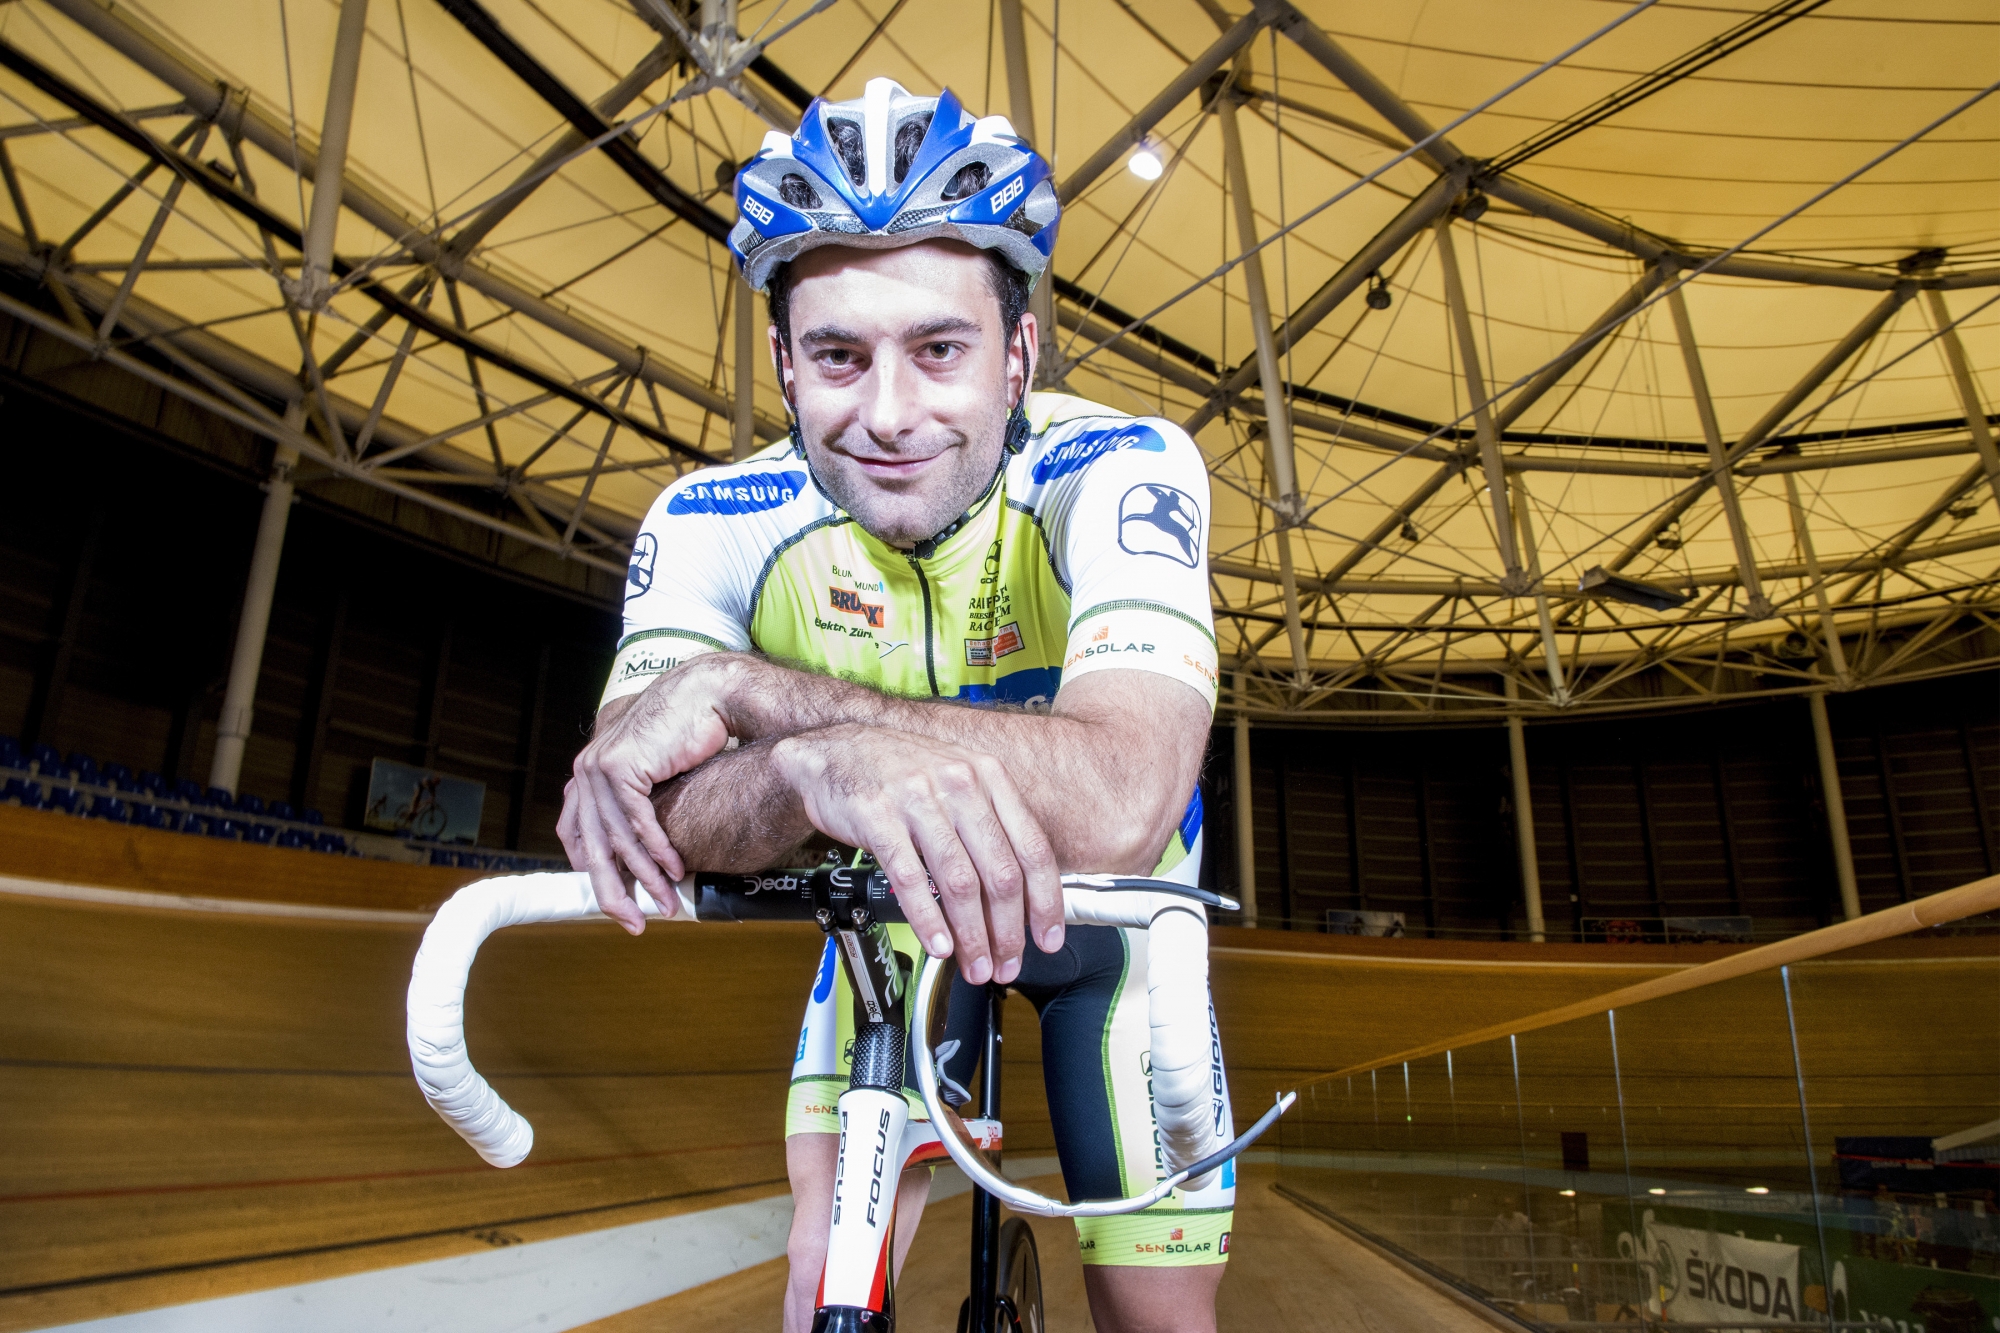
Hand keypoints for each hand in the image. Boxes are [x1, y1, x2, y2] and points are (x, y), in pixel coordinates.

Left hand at [559, 655, 747, 931]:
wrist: (708, 695)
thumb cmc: (686, 733)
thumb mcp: (654, 775)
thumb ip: (639, 802)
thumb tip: (640, 845)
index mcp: (588, 774)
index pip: (576, 836)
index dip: (594, 873)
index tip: (617, 900)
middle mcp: (586, 771)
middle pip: (591, 847)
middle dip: (613, 890)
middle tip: (632, 921)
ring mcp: (598, 767)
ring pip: (616, 839)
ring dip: (645, 876)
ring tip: (666, 900)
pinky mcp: (621, 766)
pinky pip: (637, 822)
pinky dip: (657, 850)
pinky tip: (675, 869)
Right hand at [772, 724, 1061, 983]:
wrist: (834, 749)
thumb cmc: (899, 772)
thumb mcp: (957, 780)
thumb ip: (989, 826)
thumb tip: (1019, 893)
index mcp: (989, 776)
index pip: (1033, 848)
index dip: (1045, 902)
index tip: (1047, 937)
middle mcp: (959, 784)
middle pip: (1000, 873)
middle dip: (1008, 930)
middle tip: (1006, 963)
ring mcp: (918, 799)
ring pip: (959, 882)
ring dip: (972, 934)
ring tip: (975, 964)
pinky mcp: (878, 816)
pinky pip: (911, 878)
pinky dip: (928, 920)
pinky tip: (939, 944)